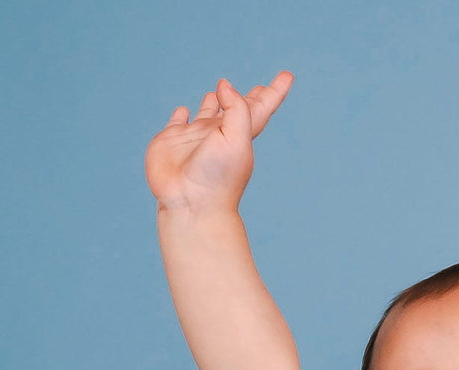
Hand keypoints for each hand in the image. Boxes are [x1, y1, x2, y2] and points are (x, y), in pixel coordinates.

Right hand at [144, 71, 293, 213]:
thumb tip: (224, 85)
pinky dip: (180, 115)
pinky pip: (177, 123)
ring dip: (214, 103)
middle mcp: (219, 135)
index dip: (274, 91)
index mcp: (240, 134)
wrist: (189, 204)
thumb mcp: (237, 139)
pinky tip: (183, 111)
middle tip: (260, 88)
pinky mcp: (171, 142)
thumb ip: (236, 108)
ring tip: (217, 92)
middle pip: (237, 110)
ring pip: (207, 114)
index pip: (261, 107)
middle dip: (247, 98)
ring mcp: (195, 138)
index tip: (288, 75)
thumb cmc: (216, 177)